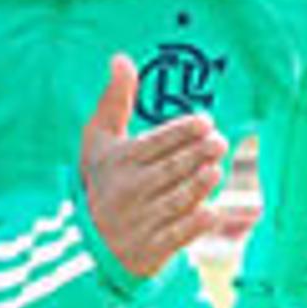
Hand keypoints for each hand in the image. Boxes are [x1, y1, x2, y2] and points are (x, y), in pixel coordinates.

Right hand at [80, 55, 227, 279]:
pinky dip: (194, 224)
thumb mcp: (99, 140)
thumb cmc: (100, 182)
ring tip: (216, 169)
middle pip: (171, 169)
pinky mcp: (151, 249)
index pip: (156, 143)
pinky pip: (177, 236)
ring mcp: (141, 221)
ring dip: (199, 185)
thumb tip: (121, 58)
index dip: (183, 131)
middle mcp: (130, 191)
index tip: (205, 122)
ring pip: (176, 200)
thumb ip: (115, 100)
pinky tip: (211, 210)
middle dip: (197, 154)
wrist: (87, 242)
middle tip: (220, 141)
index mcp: (119, 162)